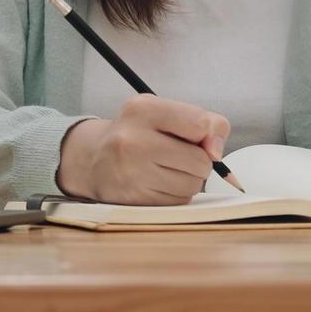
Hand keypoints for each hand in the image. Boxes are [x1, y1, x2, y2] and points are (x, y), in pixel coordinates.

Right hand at [55, 95, 229, 204]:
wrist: (93, 159)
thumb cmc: (138, 132)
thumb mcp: (164, 112)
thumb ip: (203, 122)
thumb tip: (216, 153)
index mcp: (142, 110)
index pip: (199, 124)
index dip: (207, 134)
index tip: (199, 137)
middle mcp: (133, 141)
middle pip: (200, 161)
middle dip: (199, 161)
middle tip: (179, 155)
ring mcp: (132, 173)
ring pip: (193, 185)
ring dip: (189, 180)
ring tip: (167, 169)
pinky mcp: (134, 200)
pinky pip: (179, 201)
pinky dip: (176, 194)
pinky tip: (158, 183)